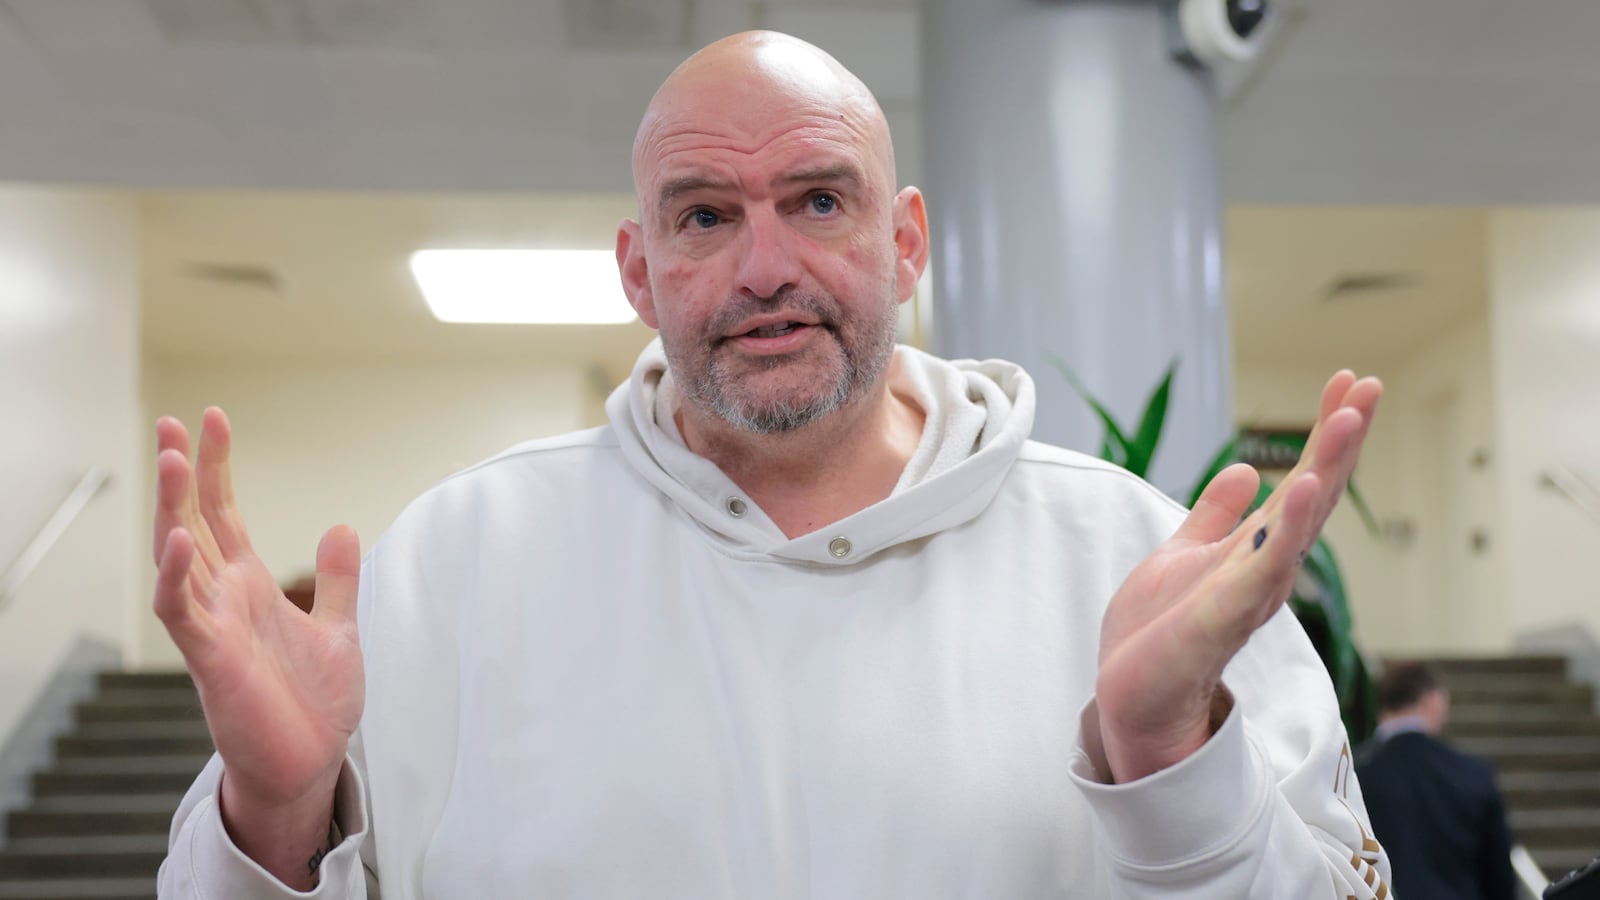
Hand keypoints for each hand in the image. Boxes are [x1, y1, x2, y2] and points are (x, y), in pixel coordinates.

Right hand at [152, 408, 362, 886]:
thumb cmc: (314, 704)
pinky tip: (181, 538)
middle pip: (192, 522)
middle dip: (180, 473)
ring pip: (178, 557)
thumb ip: (338, 580)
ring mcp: (213, 628)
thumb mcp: (339, 629)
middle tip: (169, 421)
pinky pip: (182, 613)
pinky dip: (177, 577)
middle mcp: (224, 600)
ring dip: (171, 510)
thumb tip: (341, 525)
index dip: (216, 468)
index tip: (212, 420)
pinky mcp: (211, 661)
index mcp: (250, 587)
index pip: (224, 514)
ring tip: (170, 459)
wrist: (311, 764)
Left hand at [1094, 371, 1381, 782]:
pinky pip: (1263, 566)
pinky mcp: (1224, 616)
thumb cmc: (1159, 635)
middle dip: (1339, 439)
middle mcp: (1265, 568)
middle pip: (1313, 494)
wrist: (1132, 698)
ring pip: (1299, 523)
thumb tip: (1247, 470)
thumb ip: (1215, 517)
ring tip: (1348, 418)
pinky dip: (1288, 529)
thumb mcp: (1182, 556)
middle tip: (1368, 384)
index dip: (1323, 432)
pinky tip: (1303, 487)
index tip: (1347, 379)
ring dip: (1325, 469)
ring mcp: (1250, 591)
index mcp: (1255, 550)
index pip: (1300, 481)